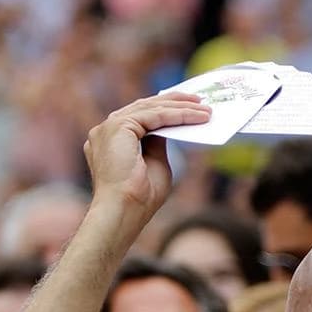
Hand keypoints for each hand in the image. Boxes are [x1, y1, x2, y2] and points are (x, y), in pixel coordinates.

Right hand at [83, 93, 209, 214]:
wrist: (124, 211)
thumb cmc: (139, 198)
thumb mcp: (155, 163)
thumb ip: (159, 144)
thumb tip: (169, 127)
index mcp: (110, 141)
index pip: (139, 117)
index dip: (164, 110)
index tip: (188, 107)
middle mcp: (106, 131)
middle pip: (144, 107)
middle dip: (174, 102)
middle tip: (199, 100)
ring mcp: (109, 127)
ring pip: (150, 109)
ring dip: (180, 107)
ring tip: (205, 109)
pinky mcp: (118, 126)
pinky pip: (154, 115)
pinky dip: (177, 114)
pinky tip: (196, 116)